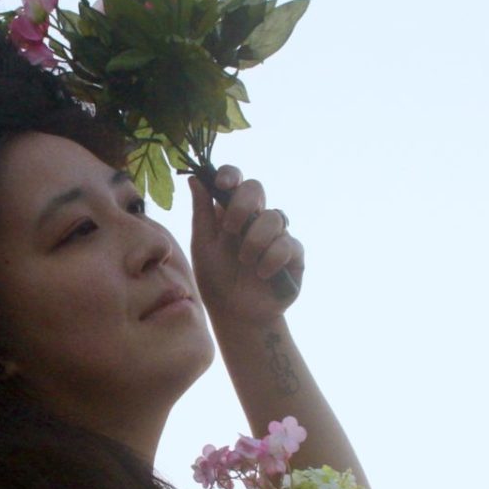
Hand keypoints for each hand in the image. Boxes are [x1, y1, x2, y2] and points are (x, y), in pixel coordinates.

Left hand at [188, 165, 303, 329]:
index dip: (231, 174)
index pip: (235, 179)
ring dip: (255, 240)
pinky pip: (288, 243)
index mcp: (231, 211)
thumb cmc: (216, 279)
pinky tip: (262, 274)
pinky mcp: (294, 254)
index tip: (222, 184)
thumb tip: (194, 178)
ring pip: (274, 216)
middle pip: (256, 187)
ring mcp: (277, 233)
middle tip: (230, 230)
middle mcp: (255, 217)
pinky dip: (272, 258)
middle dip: (242, 205)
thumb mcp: (203, 246)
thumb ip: (201, 213)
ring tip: (245, 262)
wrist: (236, 314)